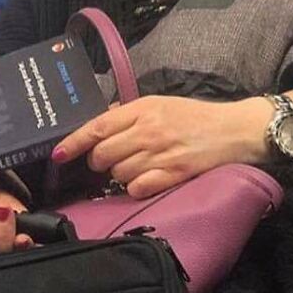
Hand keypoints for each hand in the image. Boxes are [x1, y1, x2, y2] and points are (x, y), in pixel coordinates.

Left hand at [52, 95, 275, 198]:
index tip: (58, 154)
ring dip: (120, 175)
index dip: (73, 142)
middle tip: (111, 158)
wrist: (234, 131)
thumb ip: (130, 114)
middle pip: (103, 154)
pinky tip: (147, 179)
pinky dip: (136, 187)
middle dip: (99, 161)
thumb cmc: (195, 117)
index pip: (97, 127)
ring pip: (118, 174)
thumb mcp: (160, 104)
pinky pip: (138, 188)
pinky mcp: (173, 175)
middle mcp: (148, 131)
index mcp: (143, 109)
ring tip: (135, 166)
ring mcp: (160, 154)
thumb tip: (100, 124)